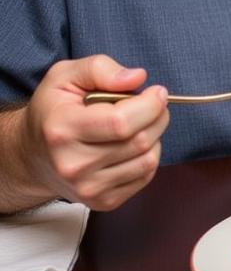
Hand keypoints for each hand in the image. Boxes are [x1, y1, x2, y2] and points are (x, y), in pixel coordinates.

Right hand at [6, 55, 168, 211]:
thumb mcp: (65, 76)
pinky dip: (148, 155)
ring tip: (138, 124)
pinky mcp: (103, 201)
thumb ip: (100, 68)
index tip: (157, 91)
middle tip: (152, 104)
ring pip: (148, 159)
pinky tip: (131, 144)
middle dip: (158, 116)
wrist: (33, 155)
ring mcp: (88, 188)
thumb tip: (137, 78)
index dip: (150, 104)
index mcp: (62, 130)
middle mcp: (73, 165)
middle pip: (140, 140)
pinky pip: (146, 175)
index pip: (122, 122)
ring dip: (155, 136)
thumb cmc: (53, 111)